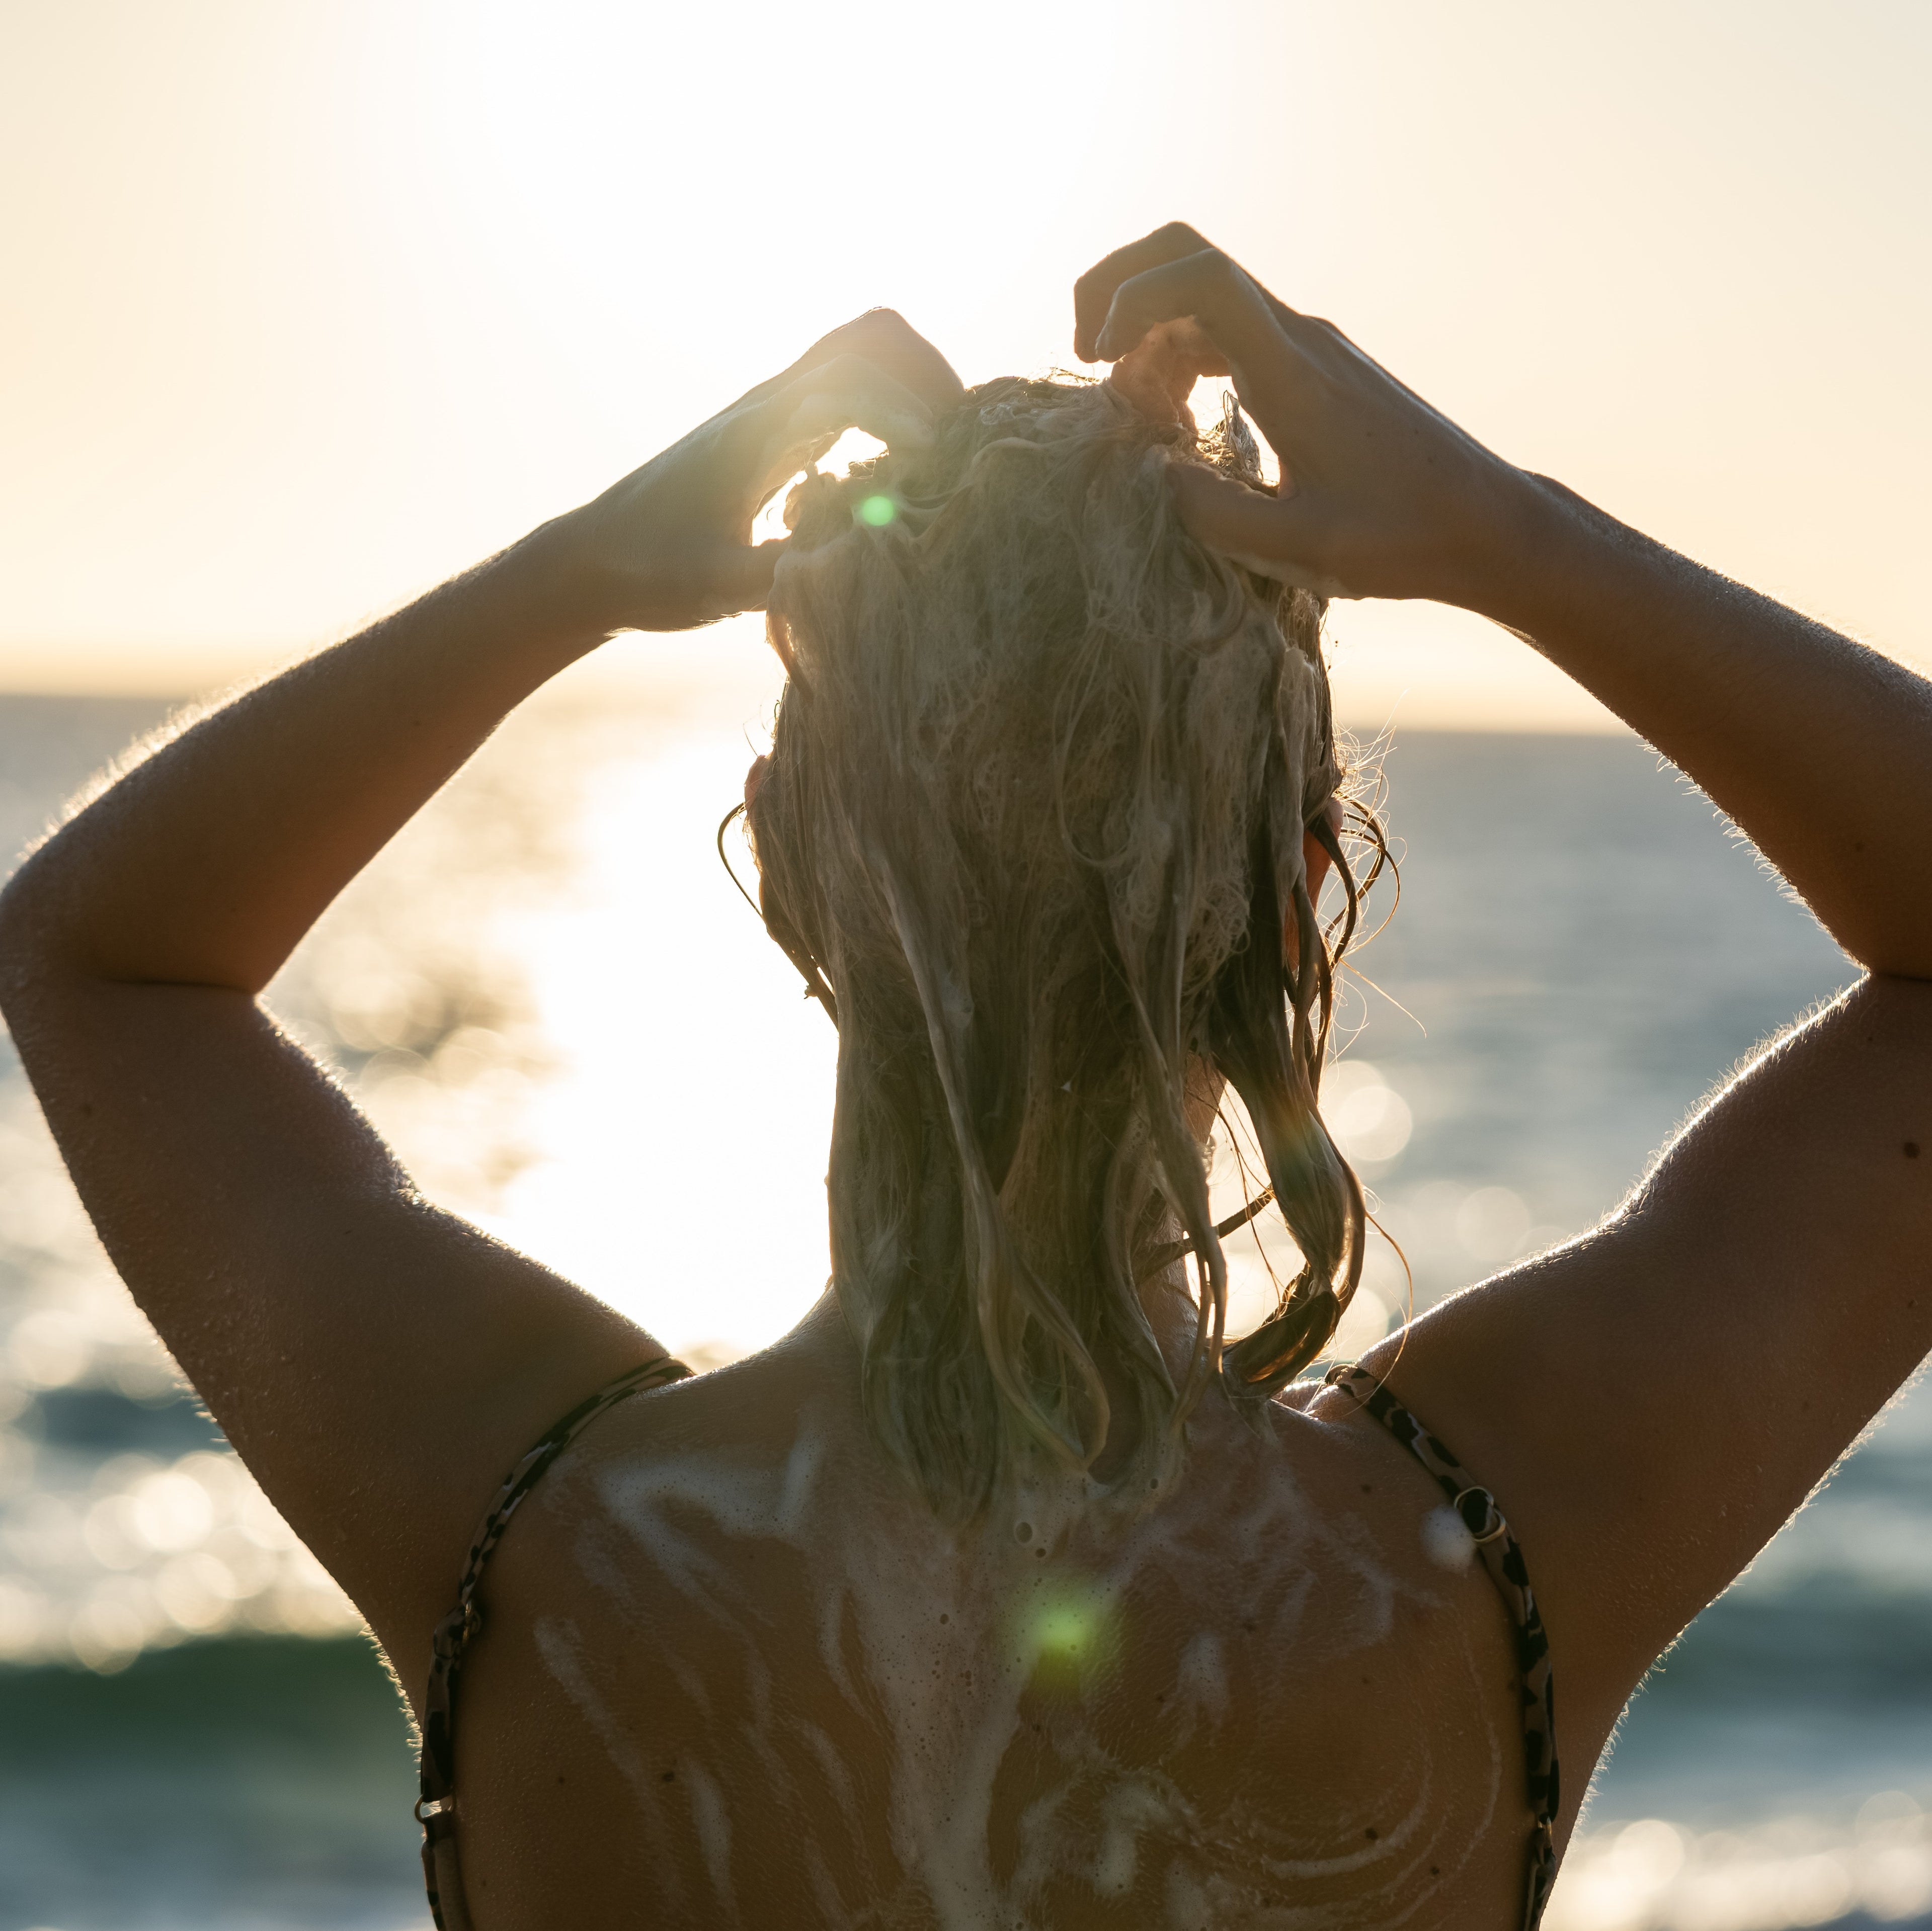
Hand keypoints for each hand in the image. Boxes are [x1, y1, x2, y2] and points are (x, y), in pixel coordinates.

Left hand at [560, 310, 963, 633]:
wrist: (594, 560)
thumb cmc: (647, 573)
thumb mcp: (713, 586)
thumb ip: (783, 574)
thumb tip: (861, 564)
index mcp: (754, 433)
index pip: (848, 387)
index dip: (902, 415)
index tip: (933, 463)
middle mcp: (768, 405)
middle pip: (868, 338)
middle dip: (928, 376)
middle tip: (959, 440)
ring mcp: (775, 409)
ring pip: (862, 350)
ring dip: (915, 382)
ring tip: (945, 446)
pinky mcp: (780, 428)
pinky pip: (851, 386)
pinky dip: (893, 404)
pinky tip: (904, 465)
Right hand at [1074, 223, 1530, 604]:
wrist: (1484, 525)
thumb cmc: (1401, 539)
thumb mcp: (1298, 548)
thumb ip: (1212, 513)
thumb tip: (1151, 471)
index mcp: (1293, 370)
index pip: (1201, 276)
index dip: (1133, 298)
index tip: (1101, 362)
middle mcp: (1299, 340)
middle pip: (1190, 256)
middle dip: (1119, 290)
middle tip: (1086, 358)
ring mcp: (1306, 349)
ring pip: (1203, 300)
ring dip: (1149, 339)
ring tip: (1133, 417)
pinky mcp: (1312, 371)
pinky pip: (1228, 336)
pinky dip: (1183, 361)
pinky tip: (1178, 423)